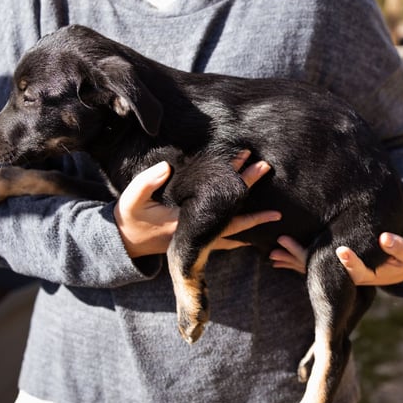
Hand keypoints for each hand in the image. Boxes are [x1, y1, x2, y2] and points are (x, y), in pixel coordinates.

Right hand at [114, 150, 279, 258]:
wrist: (126, 245)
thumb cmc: (130, 218)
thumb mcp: (131, 198)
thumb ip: (146, 182)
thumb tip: (167, 166)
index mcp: (182, 219)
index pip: (214, 195)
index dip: (229, 176)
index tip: (243, 157)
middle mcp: (196, 232)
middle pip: (230, 211)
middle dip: (248, 187)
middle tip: (265, 167)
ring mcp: (199, 240)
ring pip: (232, 229)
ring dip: (253, 218)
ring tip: (276, 213)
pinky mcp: (198, 243)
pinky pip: (225, 241)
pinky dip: (241, 236)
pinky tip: (255, 233)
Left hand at [270, 232, 402, 285]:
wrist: (398, 267)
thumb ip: (399, 247)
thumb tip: (384, 237)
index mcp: (366, 273)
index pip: (354, 269)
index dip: (348, 261)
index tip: (341, 250)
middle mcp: (346, 277)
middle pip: (322, 268)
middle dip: (303, 256)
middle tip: (282, 243)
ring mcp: (337, 273)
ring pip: (311, 267)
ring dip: (293, 260)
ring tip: (272, 253)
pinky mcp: (332, 267)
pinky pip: (310, 264)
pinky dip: (295, 260)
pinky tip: (278, 254)